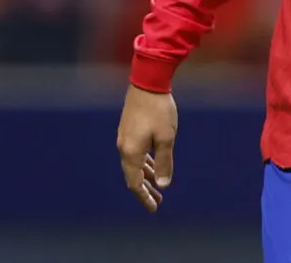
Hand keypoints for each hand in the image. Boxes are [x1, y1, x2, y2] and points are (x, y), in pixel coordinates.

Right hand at [116, 84, 177, 211]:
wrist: (147, 82)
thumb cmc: (159, 110)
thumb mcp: (166, 138)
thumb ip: (164, 162)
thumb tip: (163, 185)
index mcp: (131, 152)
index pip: (135, 183)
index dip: (144, 197)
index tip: (154, 208)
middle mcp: (123, 147)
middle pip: (133, 175)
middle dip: (146, 188)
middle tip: (158, 200)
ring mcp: (124, 137)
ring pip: (134, 163)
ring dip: (146, 174)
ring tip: (159, 184)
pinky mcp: (128, 129)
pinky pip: (135, 152)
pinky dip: (144, 161)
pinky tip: (153, 163)